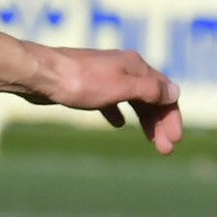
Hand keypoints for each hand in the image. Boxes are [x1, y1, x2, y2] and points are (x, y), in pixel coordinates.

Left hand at [39, 45, 182, 152]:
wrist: (41, 74)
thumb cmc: (79, 81)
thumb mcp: (119, 88)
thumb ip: (148, 91)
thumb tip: (175, 92)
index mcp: (135, 66)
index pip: (164, 92)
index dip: (172, 116)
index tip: (174, 141)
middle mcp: (124, 68)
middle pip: (151, 98)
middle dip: (161, 123)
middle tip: (165, 149)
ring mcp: (106, 76)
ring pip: (134, 100)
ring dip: (145, 121)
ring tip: (151, 142)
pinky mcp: (88, 85)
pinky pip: (112, 99)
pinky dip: (119, 112)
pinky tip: (118, 124)